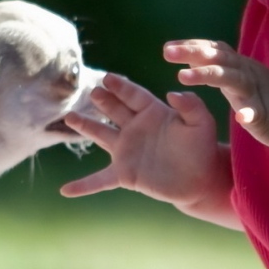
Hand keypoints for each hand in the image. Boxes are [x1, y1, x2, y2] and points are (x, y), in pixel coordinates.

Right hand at [59, 72, 230, 214]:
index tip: (107, 78)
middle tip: (92, 92)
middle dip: (103, 100)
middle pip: (114, 110)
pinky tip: (66, 190)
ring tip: (69, 117)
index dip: (120, 87)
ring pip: (101, 134)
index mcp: (153, 112)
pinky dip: (84, 185)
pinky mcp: (125, 174)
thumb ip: (191, 105)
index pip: (133, 95)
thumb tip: (172, 93)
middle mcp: (135, 128)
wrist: (200, 179)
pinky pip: (100, 180)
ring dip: (85, 126)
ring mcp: (127, 150)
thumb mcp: (202, 123)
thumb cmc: (202, 148)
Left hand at [164, 39, 268, 147]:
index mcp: (235, 64)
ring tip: (183, 76)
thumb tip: (185, 53)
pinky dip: (248, 114)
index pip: (212, 48)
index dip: (190, 45)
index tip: (168, 47)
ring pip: (230, 78)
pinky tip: (239, 118)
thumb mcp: (233, 75)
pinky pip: (255, 113)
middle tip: (166, 52)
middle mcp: (243, 72)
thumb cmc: (257, 93)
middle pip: (217, 57)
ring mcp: (254, 92)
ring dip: (207, 74)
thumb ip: (212, 64)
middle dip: (192, 53)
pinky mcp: (264, 114)